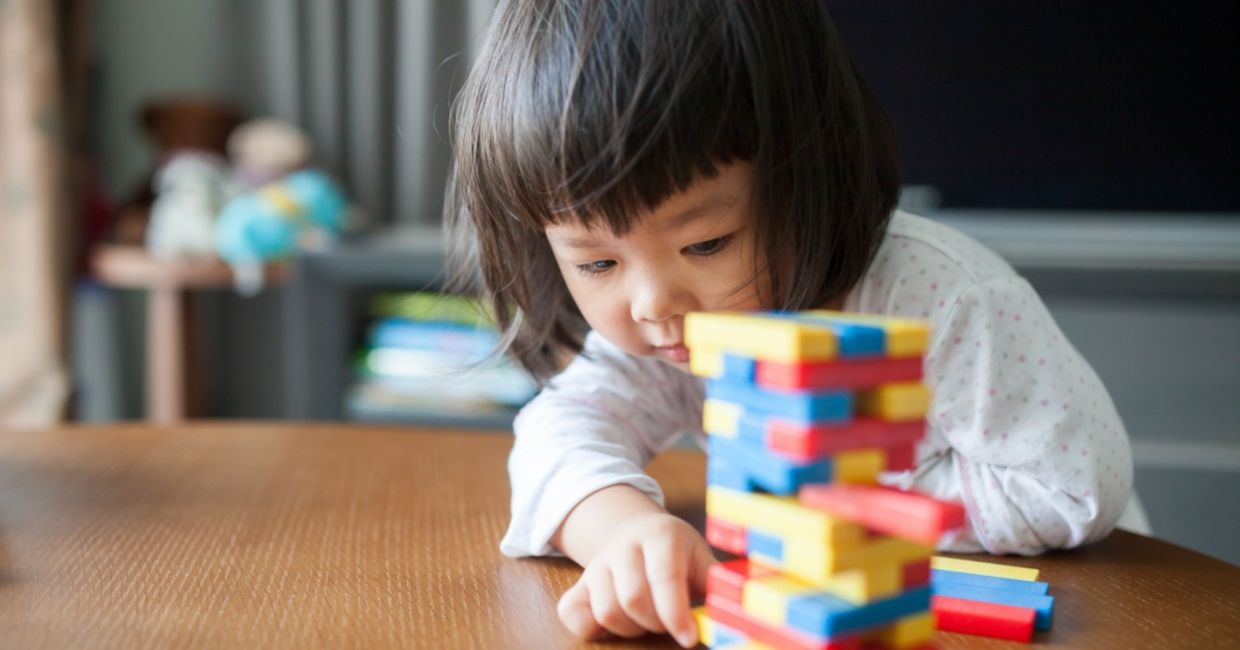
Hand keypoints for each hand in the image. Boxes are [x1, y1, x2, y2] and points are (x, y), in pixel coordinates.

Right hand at [556, 511, 715, 646]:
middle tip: (670, 624)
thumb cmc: (676, 553)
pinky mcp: (578, 583)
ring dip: (631, 629)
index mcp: (660, 535)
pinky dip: (590, 628)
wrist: (636, 530)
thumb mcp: (700, 558)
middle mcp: (624, 546)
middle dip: (656, 623)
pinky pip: (571, 613)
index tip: (688, 638)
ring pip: (606, 610)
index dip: (676, 614)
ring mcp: (597, 564)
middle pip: (633, 598)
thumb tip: (739, 614)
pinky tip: (615, 625)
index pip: (664, 577)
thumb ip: (717, 584)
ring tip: (647, 621)